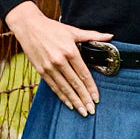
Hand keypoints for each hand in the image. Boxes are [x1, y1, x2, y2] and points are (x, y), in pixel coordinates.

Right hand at [5, 1, 112, 116]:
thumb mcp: (73, 31)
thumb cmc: (52, 28)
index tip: (97, 98)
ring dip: (74, 101)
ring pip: (64, 88)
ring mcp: (49, 67)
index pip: (83, 73)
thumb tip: (110, 36)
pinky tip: (69, 104)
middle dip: (84, 98)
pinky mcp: (41, 71)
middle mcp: (59, 60)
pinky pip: (53, 86)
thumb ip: (92, 35)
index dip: (91, 87)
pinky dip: (62, 96)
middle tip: (91, 110)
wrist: (29, 26)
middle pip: (75, 84)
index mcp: (70, 51)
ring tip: (82, 111)